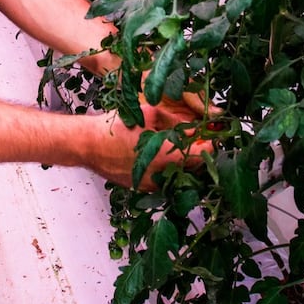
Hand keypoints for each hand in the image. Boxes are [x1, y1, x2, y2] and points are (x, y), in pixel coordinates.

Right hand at [85, 108, 211, 190]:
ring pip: (179, 178)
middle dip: (199, 156)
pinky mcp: (141, 189)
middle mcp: (161, 175)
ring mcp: (151, 185)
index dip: (211, 146)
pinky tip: (162, 159)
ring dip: (184, 165)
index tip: (214, 138)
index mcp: (166, 155)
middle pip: (193, 170)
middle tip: (200, 142)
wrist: (88, 145)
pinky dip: (168, 172)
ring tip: (181, 150)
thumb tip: (194, 126)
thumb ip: (175, 121)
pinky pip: (163, 182)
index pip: (202, 156)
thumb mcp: (149, 114)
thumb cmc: (117, 126)